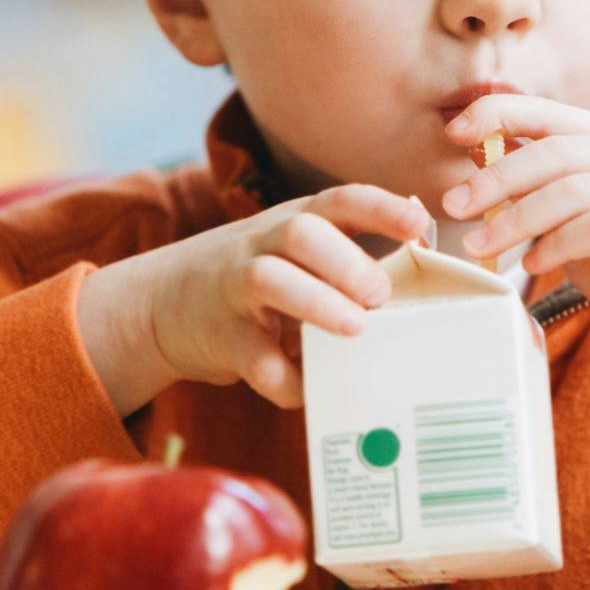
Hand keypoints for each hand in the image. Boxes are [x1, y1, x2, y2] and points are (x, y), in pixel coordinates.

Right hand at [77, 184, 432, 414]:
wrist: (161, 304)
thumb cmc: (256, 276)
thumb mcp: (296, 250)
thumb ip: (352, 247)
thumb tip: (428, 240)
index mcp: (295, 221)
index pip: (341, 201)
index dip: (382, 209)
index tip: (419, 224)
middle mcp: (263, 244)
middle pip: (302, 232)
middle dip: (346, 261)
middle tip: (381, 294)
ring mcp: (235, 286)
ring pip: (269, 279)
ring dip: (315, 302)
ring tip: (354, 328)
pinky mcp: (219, 336)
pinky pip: (253, 357)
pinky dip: (285, 378)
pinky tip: (310, 388)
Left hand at [440, 95, 589, 433]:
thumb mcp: (570, 223)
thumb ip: (538, 188)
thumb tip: (478, 152)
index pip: (556, 113)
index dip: (502, 114)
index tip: (454, 133)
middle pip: (560, 151)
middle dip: (498, 176)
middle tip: (454, 205)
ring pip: (575, 189)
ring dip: (517, 217)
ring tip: (480, 245)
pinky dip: (557, 243)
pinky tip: (533, 264)